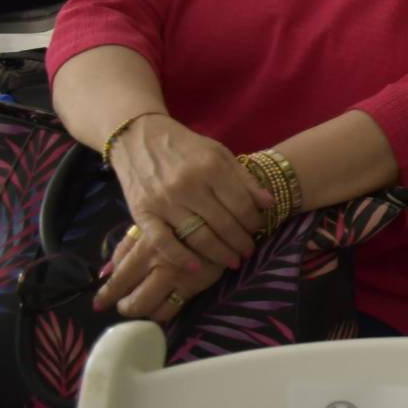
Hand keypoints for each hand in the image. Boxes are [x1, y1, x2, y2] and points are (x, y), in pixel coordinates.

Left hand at [94, 227, 226, 322]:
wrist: (221, 214)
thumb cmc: (179, 216)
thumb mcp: (149, 224)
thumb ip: (126, 247)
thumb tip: (104, 272)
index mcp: (145, 249)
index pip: (119, 280)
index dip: (106, 295)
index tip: (99, 304)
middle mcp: (161, 267)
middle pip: (136, 302)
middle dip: (126, 307)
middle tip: (124, 305)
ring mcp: (181, 278)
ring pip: (156, 310)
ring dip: (146, 311)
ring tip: (145, 304)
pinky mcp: (200, 284)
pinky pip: (176, 308)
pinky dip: (166, 310)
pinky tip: (164, 303)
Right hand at [108, 115, 273, 272]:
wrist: (139, 138)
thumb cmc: (186, 147)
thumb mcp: (220, 154)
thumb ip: (244, 179)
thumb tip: (269, 203)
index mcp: (211, 168)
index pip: (241, 204)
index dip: (253, 222)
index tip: (258, 229)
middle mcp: (188, 185)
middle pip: (223, 224)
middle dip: (241, 242)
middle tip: (249, 251)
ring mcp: (164, 201)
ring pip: (198, 237)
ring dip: (219, 254)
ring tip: (233, 261)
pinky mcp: (142, 213)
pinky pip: (163, 242)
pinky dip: (181, 258)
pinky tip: (197, 268)